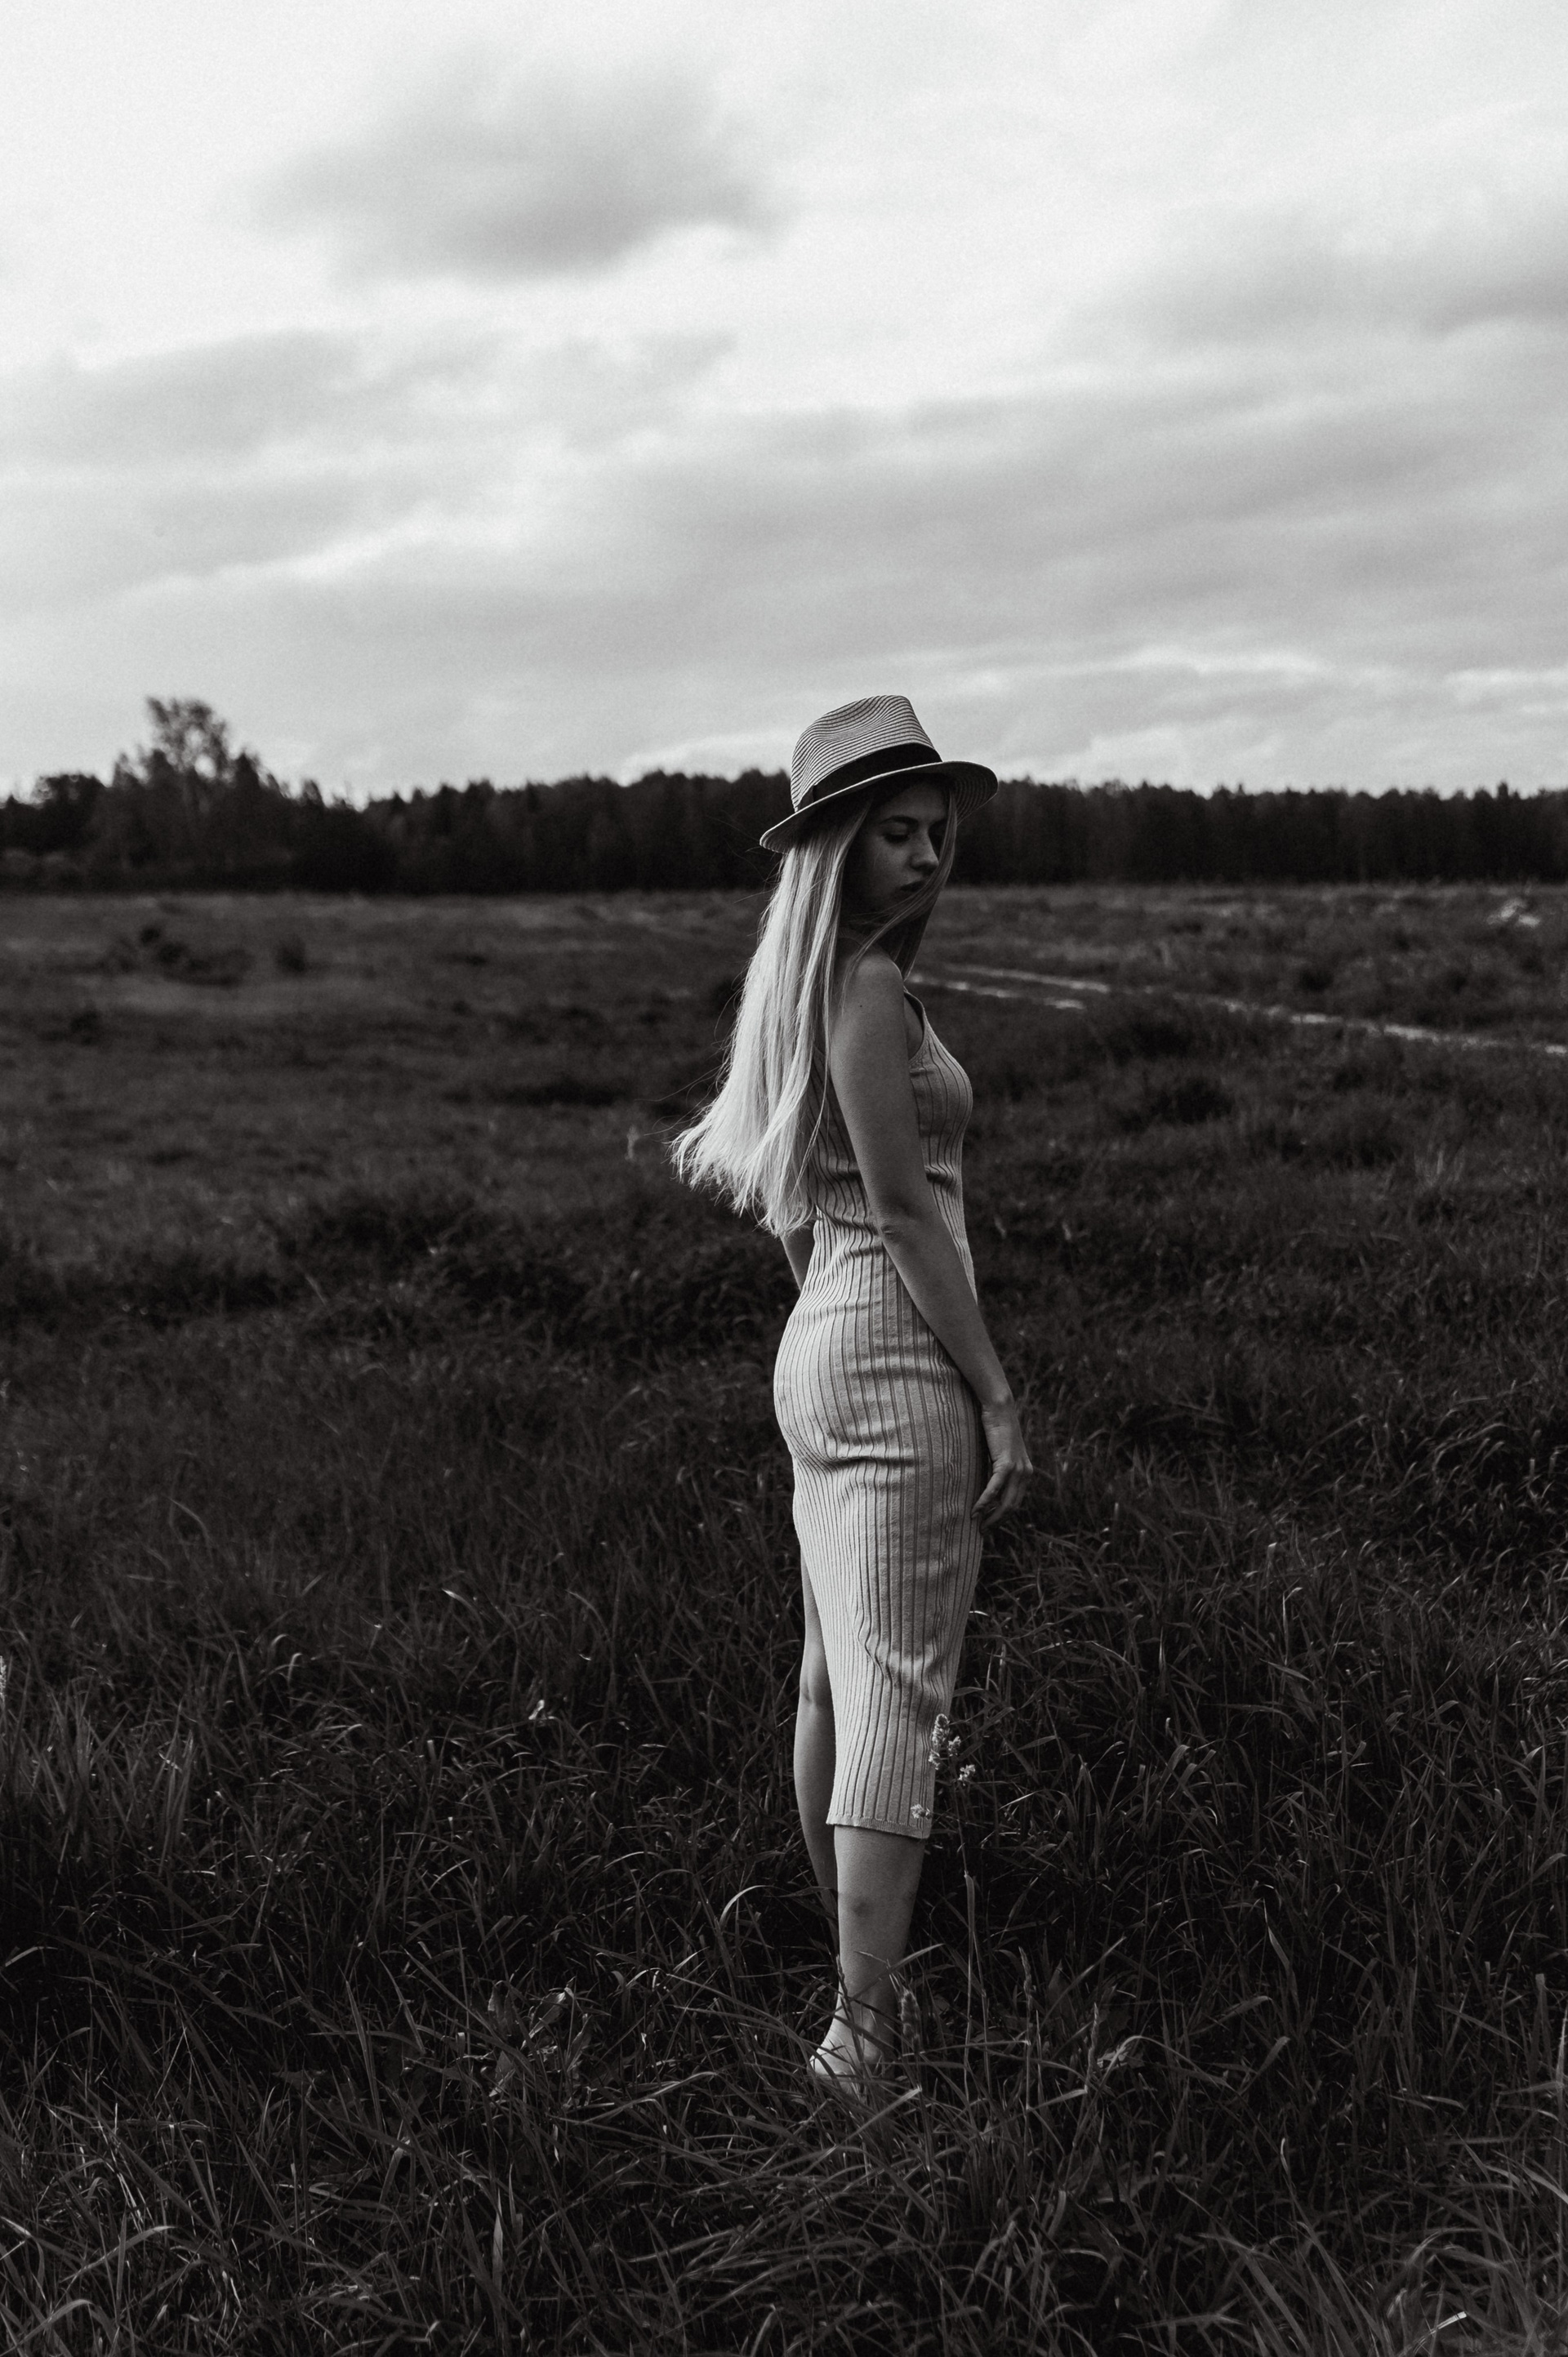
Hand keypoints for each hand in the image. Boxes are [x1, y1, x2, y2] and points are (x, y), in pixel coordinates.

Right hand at [972, 1398, 1032, 1529]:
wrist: (999, 1407)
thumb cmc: (995, 1428)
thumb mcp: (998, 1453)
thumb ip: (997, 1469)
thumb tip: (985, 1486)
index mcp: (1025, 1473)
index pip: (1016, 1503)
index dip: (1002, 1517)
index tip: (989, 1526)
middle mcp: (1025, 1473)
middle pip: (1012, 1507)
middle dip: (997, 1522)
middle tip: (982, 1532)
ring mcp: (1018, 1469)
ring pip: (1006, 1502)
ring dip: (991, 1517)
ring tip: (977, 1526)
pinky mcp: (1007, 1462)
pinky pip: (995, 1488)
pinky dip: (985, 1501)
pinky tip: (975, 1510)